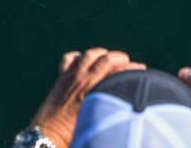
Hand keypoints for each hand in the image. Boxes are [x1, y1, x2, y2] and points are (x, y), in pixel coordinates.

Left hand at [29, 48, 144, 147]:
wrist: (48, 137)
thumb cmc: (73, 137)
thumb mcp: (97, 122)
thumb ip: (111, 109)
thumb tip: (126, 108)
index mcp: (95, 93)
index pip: (118, 73)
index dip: (132, 69)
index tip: (142, 70)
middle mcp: (84, 80)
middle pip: (106, 59)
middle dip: (120, 57)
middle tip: (127, 61)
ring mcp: (71, 77)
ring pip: (89, 55)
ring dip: (101, 53)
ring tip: (108, 56)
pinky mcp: (61, 78)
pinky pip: (69, 58)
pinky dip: (78, 56)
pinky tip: (83, 60)